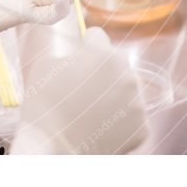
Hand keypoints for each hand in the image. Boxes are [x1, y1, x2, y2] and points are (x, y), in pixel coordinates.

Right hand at [12, 27, 147, 153]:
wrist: (51, 149)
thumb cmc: (43, 104)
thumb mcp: (45, 64)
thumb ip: (63, 49)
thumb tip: (70, 45)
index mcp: (105, 55)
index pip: (97, 37)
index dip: (83, 45)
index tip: (75, 57)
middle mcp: (129, 76)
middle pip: (115, 64)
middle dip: (100, 71)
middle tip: (80, 89)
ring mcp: (138, 104)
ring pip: (125, 89)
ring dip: (111, 94)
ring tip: (89, 110)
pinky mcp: (143, 129)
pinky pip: (132, 115)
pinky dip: (119, 119)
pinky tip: (99, 125)